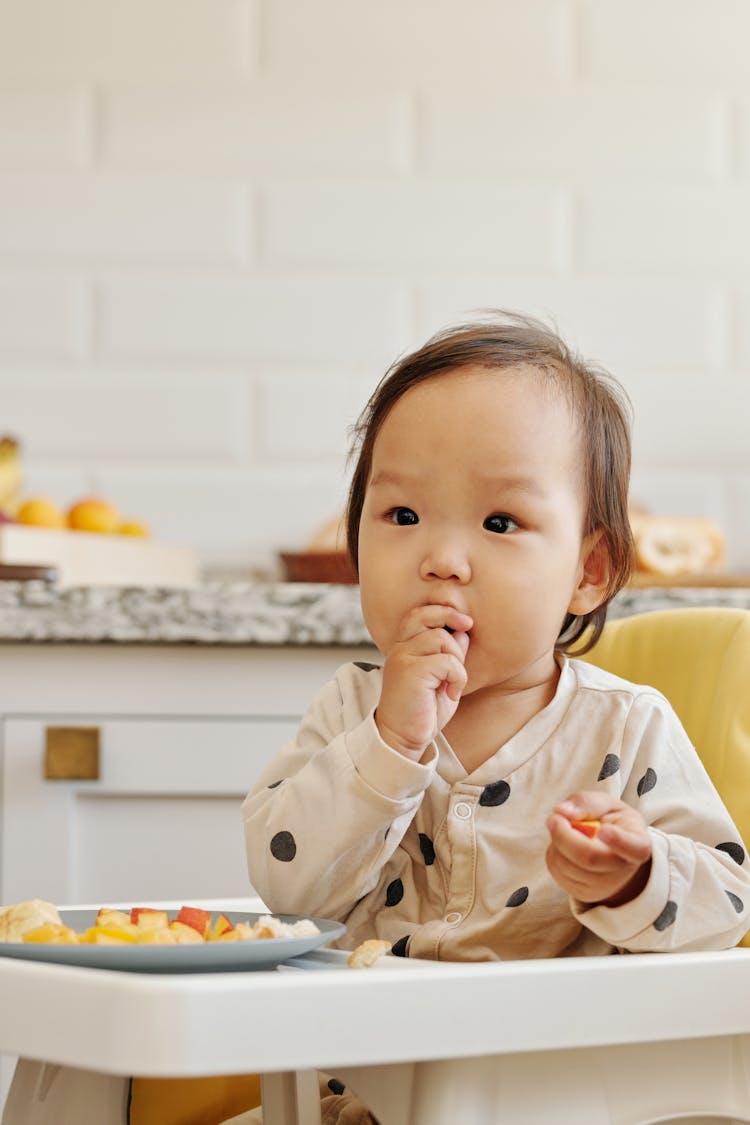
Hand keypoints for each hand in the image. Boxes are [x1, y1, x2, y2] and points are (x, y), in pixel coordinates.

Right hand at [375, 604, 472, 759]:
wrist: (402, 739)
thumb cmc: (423, 710)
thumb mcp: (442, 678)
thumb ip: (449, 654)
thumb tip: (463, 631)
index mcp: (404, 647)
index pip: (419, 613)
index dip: (443, 610)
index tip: (464, 622)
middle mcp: (399, 648)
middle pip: (425, 615)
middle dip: (450, 616)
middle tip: (467, 626)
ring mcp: (402, 658)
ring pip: (441, 638)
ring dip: (457, 659)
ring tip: (453, 682)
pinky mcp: (411, 672)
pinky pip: (447, 661)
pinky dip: (458, 677)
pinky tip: (452, 694)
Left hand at [546, 790, 652, 905]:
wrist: (611, 852)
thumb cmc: (612, 823)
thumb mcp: (608, 805)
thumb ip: (589, 802)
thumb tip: (562, 811)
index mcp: (638, 844)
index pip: (634, 848)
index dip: (619, 841)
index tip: (604, 830)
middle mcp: (623, 871)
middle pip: (589, 858)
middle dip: (564, 835)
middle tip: (554, 817)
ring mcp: (602, 887)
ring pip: (566, 864)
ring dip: (557, 841)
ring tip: (567, 829)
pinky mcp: (581, 893)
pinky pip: (556, 869)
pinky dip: (554, 851)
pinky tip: (565, 845)